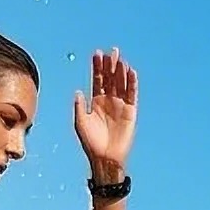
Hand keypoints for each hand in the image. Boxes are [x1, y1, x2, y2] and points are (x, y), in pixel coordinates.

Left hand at [74, 48, 137, 173]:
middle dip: (110, 65)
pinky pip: (132, 94)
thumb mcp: (81, 123)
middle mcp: (108, 101)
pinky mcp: (130, 111)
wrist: (105, 157)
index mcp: (95, 102)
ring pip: (121, 84)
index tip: (96, 54)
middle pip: (110, 79)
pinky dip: (132, 83)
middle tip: (111, 51)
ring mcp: (120, 105)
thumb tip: (77, 91)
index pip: (97, 80)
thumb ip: (80, 107)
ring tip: (119, 58)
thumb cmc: (91, 142)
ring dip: (120, 71)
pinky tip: (131, 72)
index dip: (97, 68)